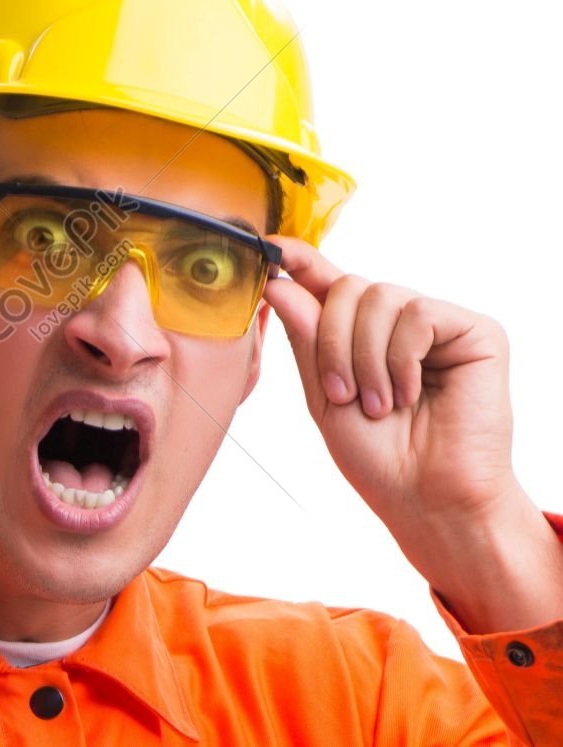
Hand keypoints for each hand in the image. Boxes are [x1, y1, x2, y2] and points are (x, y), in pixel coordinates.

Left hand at [262, 236, 562, 633]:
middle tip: (344, 395)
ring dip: (365, 357)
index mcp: (360, 334)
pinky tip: (410, 392)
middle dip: (332, 341)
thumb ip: (306, 337)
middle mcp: (398, 322)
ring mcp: (437, 324)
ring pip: (378, 296)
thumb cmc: (378, 457)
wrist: (426, 500)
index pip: (328, 282)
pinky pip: (417, 313)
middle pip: (347, 287)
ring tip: (380, 404)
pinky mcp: (475, 331)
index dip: (301, 260)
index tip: (273, 246)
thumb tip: (279, 282)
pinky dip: (401, 357)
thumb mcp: (323, 394)